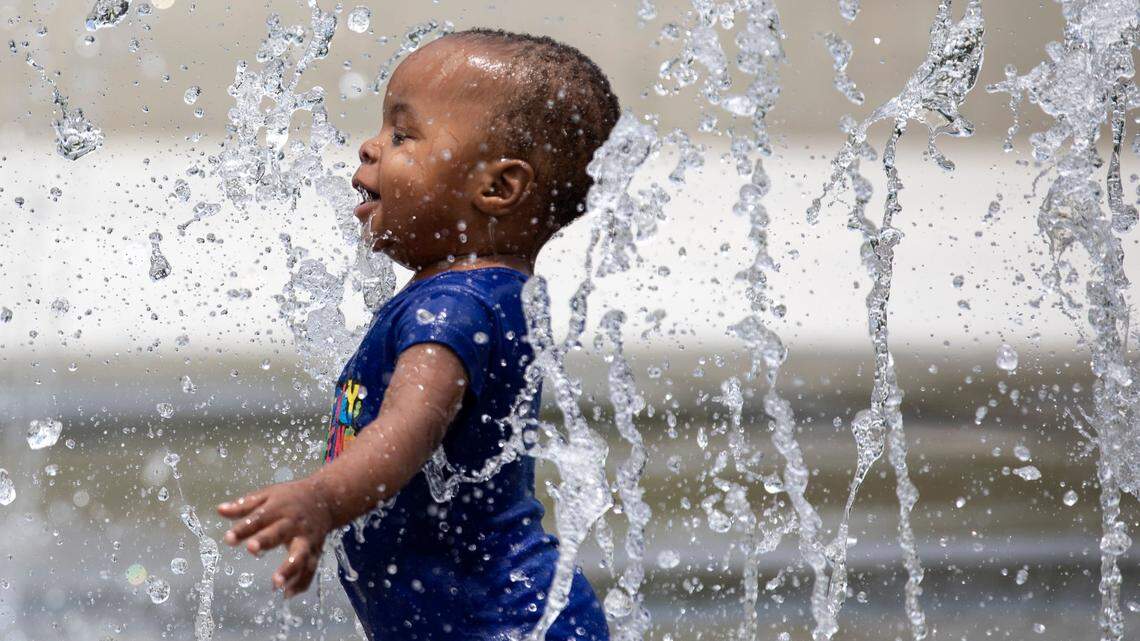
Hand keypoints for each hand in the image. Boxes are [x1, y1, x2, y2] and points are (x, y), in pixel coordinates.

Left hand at [217, 477, 333, 597]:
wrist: (326, 498)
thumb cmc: (291, 498)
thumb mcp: (268, 495)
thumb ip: (244, 505)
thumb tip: (220, 510)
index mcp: (279, 508)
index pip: (258, 518)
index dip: (244, 529)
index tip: (228, 539)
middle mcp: (294, 524)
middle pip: (280, 533)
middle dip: (267, 540)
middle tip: (252, 549)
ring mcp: (306, 538)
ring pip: (300, 554)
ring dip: (290, 569)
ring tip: (276, 583)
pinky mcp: (316, 550)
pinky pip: (311, 569)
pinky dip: (302, 582)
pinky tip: (288, 594)